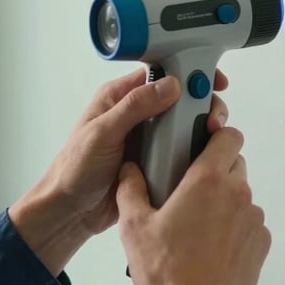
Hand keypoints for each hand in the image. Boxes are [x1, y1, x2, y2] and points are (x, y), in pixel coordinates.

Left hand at [9, 67, 229, 274]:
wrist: (71, 212)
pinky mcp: (157, 159)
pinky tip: (205, 155)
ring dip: (201, 127)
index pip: (160, 72)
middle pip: (180, 97)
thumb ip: (134, 107)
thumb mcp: (102, 133)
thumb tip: (170, 85)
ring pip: (185, 123)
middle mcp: (138, 114)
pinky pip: (183, 149)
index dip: (188, 71)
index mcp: (120, 97)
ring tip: (211, 136)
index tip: (211, 79)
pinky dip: (196, 150)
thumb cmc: (74, 170)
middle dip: (202, 103)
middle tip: (213, 118)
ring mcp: (149, 137)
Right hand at [116, 127, 271, 284]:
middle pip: (234, 163)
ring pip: (241, 194)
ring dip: (224, 201)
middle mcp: (237, 193)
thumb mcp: (134, 226)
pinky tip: (211, 247)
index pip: (228, 136)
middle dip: (215, 169)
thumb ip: (130, 188)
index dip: (217, 135)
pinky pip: (249, 222)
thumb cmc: (166, 270)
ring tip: (197, 225)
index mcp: (207, 180)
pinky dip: (234, 227)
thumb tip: (129, 169)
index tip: (203, 142)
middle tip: (190, 189)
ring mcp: (253, 219)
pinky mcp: (261, 242)